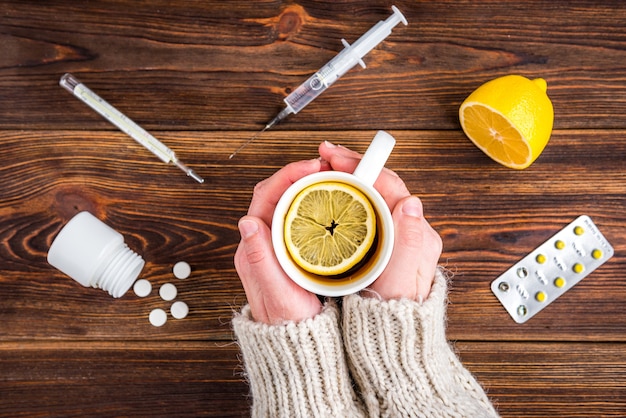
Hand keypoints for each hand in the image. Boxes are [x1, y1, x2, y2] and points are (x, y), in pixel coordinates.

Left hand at [234, 159, 323, 324]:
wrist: (294, 344)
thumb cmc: (286, 323)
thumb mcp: (276, 292)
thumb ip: (260, 258)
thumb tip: (247, 221)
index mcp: (253, 247)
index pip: (266, 196)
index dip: (289, 175)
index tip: (314, 166)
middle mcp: (260, 242)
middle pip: (276, 193)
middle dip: (299, 174)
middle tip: (328, 166)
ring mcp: (273, 245)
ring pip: (286, 203)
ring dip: (305, 186)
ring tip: (330, 178)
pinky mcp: (287, 250)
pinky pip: (296, 217)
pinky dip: (311, 203)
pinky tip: (328, 202)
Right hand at [318, 141, 441, 301]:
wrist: (390, 338)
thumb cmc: (394, 314)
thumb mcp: (401, 281)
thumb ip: (410, 243)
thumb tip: (412, 203)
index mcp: (416, 232)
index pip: (388, 184)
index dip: (360, 165)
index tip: (334, 156)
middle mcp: (408, 230)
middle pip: (379, 184)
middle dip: (352, 164)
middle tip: (324, 155)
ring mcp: (395, 235)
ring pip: (371, 194)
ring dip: (348, 177)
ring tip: (323, 168)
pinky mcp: (383, 244)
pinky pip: (365, 209)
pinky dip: (347, 196)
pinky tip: (330, 195)